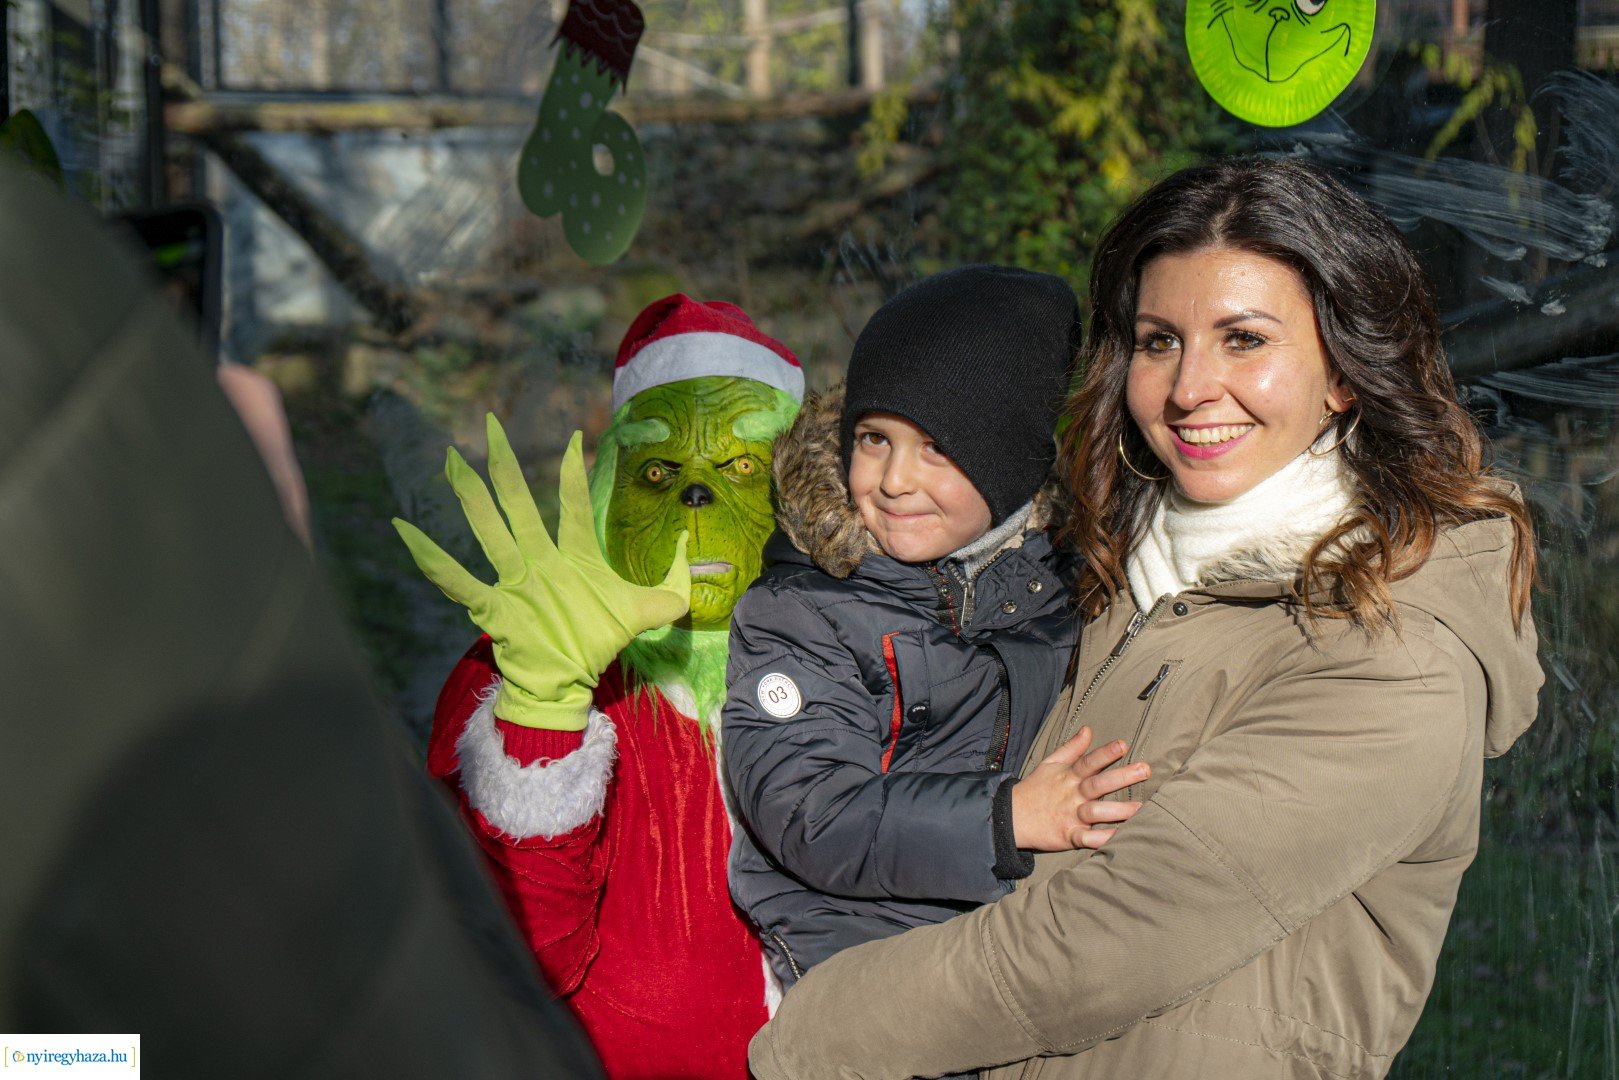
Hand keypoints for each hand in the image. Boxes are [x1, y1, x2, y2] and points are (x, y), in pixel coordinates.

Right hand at [393, 414, 689, 729]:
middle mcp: (540, 561)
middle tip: (490, 421)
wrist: (567, 685)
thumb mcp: (647, 613)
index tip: (576, 437)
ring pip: (491, 530)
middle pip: (520, 503)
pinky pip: (460, 580)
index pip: (573, 505)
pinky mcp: (495, 608)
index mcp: (575, 557)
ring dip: (471, 496)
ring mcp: (515, 581)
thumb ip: (674, 585)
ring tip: (453, 460)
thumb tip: (690, 547)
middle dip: (506, 463)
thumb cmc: (598, 645)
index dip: (572, 473)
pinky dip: (434, 559)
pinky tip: (408, 532)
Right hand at [1011, 726, 1148, 851]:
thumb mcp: (1050, 764)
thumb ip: (1071, 748)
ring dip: (1119, 810)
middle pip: (1098, 784)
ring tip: (1141, 808)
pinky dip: (1102, 840)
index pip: (1088, 762)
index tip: (1123, 744)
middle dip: (1122, 777)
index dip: (1105, 753)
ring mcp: (1070, 816)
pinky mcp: (1068, 836)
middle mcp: (1072, 795)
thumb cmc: (1035, 789)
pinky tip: (1120, 838)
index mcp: (1068, 776)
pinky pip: (1087, 840)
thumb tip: (1088, 730)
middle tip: (1145, 770)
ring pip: (1096, 812)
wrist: (1011, 817)